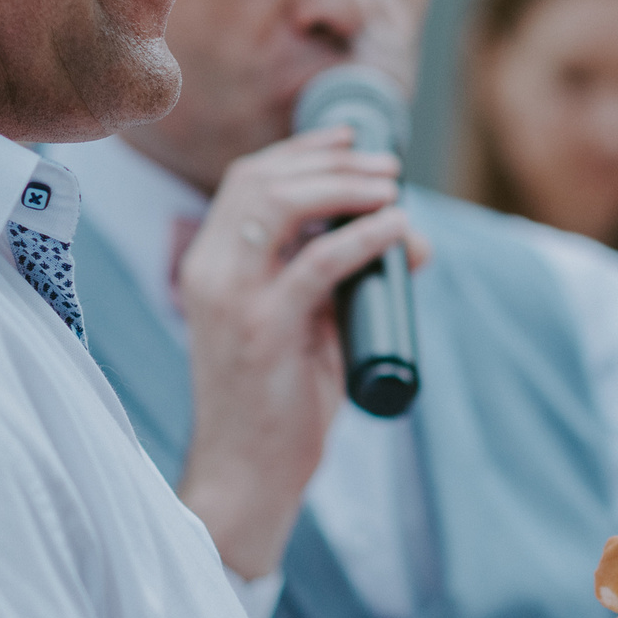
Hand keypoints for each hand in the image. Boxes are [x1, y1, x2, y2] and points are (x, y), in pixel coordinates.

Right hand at [173, 129, 427, 577]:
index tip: (352, 140)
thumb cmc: (279, 404)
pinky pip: (318, 265)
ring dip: (345, 187)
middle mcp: (209, 272)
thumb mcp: (307, 327)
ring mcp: (231, 300)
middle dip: (331, 160)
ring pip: (282, 206)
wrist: (245, 476)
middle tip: (388, 168)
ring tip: (393, 190)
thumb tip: (409, 239)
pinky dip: (363, 238)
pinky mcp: (263, 332)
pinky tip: (396, 230)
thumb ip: (342, 281)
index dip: (301, 150)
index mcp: (208, 265)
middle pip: (263, 180)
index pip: (246, 180)